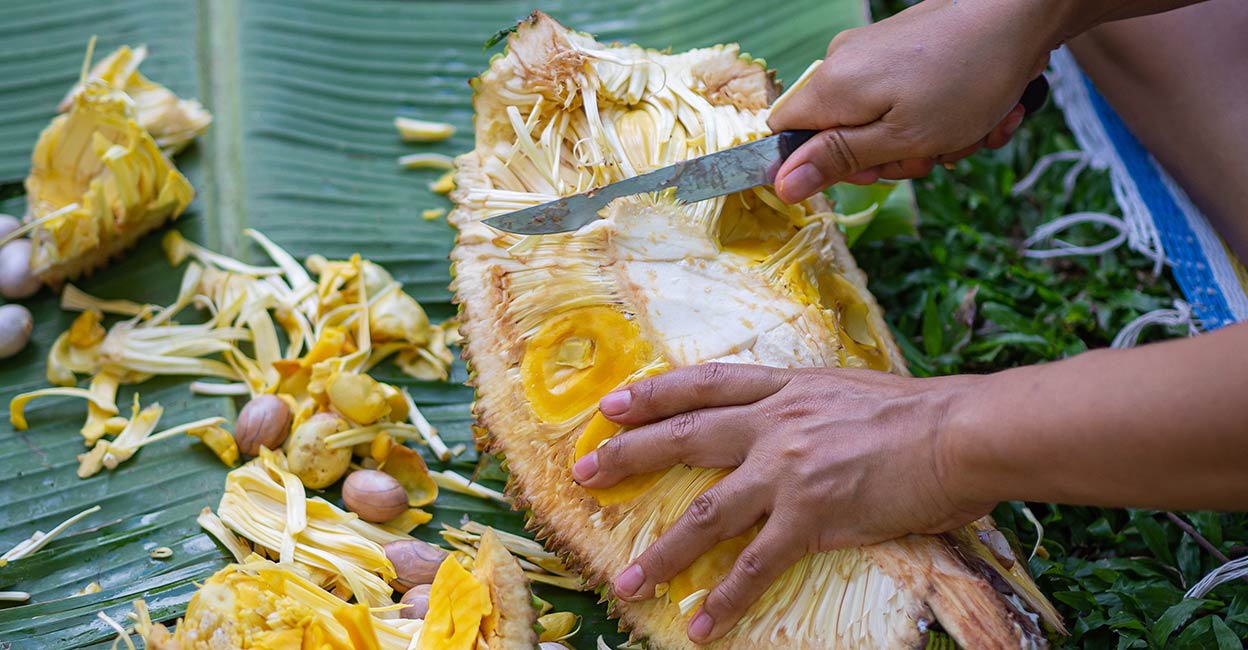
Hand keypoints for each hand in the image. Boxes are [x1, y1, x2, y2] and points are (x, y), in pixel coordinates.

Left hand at [572, 363, 992, 643]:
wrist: (959, 432)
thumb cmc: (918, 411)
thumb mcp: (849, 388)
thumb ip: (808, 403)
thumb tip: (791, 416)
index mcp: (785, 388)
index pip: (704, 384)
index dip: (654, 392)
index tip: (613, 403)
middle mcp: (774, 425)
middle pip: (685, 438)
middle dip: (628, 455)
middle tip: (584, 472)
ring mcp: (787, 472)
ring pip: (706, 514)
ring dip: (663, 552)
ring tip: (628, 581)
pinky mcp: (811, 516)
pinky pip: (756, 563)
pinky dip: (726, 595)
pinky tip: (702, 620)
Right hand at [768, 0, 1057, 201]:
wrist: (1021, 13)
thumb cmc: (964, 79)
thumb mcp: (900, 137)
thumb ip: (837, 160)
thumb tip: (780, 185)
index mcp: (832, 88)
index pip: (786, 136)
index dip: (819, 165)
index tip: (868, 171)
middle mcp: (845, 64)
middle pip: (842, 135)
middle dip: (892, 157)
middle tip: (931, 154)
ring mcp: (876, 54)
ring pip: (885, 122)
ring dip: (932, 141)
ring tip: (972, 130)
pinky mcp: (906, 50)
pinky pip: (911, 100)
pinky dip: (947, 117)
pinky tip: (984, 114)